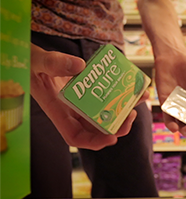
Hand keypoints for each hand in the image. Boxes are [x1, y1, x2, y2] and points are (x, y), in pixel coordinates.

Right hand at [31, 44, 148, 149]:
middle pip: (96, 128)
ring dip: (125, 108)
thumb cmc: (31, 64)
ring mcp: (82, 100)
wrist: (34, 57)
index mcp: (57, 110)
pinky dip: (122, 92)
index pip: (75, 136)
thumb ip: (53, 63)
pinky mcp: (89, 89)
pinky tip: (135, 85)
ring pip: (106, 112)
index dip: (94, 141)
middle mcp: (71, 110)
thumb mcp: (38, 62)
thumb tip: (80, 66)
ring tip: (140, 98)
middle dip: (116, 126)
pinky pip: (107, 95)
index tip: (111, 138)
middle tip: (131, 114)